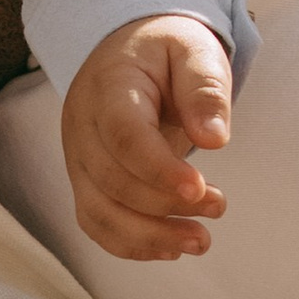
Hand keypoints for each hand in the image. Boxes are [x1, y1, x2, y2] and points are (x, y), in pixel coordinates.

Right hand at [60, 14, 234, 262]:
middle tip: (219, 206)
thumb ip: (204, 88)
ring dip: (149, 236)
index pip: (123, 135)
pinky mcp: (86, 180)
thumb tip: (214, 138)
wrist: (129, 50)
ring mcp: (78, 156)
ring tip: (201, 241)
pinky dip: (131, 244)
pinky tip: (171, 248)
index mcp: (108, 86)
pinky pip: (96, 223)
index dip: (158, 169)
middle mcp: (82, 125)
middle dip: (165, 205)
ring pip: (98, 211)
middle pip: (112, 180)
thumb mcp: (194, 51)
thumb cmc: (166, 52)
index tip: (199, 190)